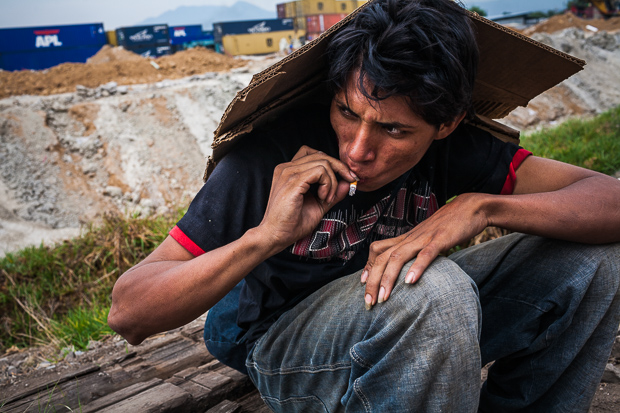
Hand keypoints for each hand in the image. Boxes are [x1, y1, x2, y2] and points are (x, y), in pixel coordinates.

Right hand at [259, 146, 357, 252]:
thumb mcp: (318, 205)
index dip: (332, 163)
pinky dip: (328, 184)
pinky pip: (320, 171)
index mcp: (289, 171)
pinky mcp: (293, 181)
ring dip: (332, 181)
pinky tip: (323, 197)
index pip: (314, 154)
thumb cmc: (292, 223)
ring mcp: (288, 172)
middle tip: (349, 182)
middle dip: (340, 168)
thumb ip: (332, 193)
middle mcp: (287, 168)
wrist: (275, 236)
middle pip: (321, 155)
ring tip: (327, 198)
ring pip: (323, 163)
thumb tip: (347, 182)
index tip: (346, 176)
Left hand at [361, 193, 489, 308]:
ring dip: (388, 279)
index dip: (368, 267)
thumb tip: (409, 271)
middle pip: (382, 258)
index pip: (377, 250)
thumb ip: (417, 252)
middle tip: (369, 302)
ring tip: (383, 298)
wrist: (469, 207)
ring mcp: (424, 238)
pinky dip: (417, 267)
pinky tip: (410, 282)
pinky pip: (426, 254)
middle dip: (373, 281)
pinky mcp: (441, 239)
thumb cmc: (448, 226)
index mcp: (406, 238)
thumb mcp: (427, 240)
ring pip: (398, 257)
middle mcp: (410, 238)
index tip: (363, 285)